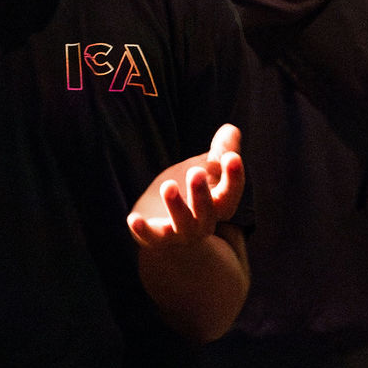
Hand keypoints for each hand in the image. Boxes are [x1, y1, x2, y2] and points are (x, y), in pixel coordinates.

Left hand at [128, 127, 243, 245]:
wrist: (168, 227)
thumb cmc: (191, 194)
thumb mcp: (205, 170)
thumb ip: (220, 152)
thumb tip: (231, 129)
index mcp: (219, 206)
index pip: (231, 194)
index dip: (234, 177)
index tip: (232, 157)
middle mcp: (203, 223)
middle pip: (207, 212)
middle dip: (202, 194)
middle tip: (196, 172)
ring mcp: (180, 233)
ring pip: (183, 225)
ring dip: (176, 206)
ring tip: (168, 185)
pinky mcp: (156, 238)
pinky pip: (151, 237)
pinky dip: (143, 230)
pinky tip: (133, 219)